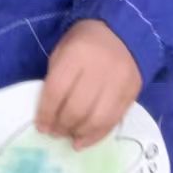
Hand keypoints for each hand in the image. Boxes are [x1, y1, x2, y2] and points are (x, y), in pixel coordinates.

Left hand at [35, 20, 141, 149]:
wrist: (123, 32)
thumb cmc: (84, 42)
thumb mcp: (63, 50)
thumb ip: (55, 79)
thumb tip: (49, 114)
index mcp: (77, 54)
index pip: (57, 91)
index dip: (46, 113)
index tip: (41, 126)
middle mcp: (100, 69)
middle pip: (77, 108)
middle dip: (61, 126)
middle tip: (54, 132)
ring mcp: (119, 82)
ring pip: (96, 119)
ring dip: (78, 133)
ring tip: (69, 136)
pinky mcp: (132, 93)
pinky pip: (113, 122)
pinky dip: (95, 136)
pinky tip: (82, 141)